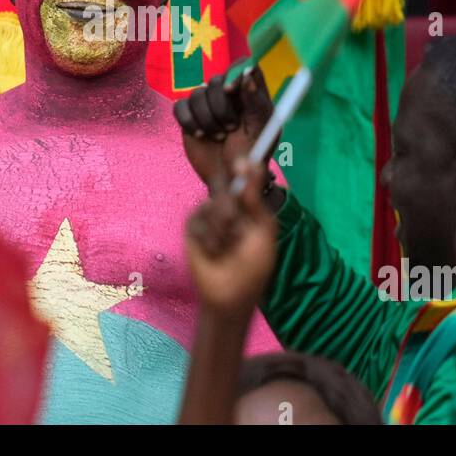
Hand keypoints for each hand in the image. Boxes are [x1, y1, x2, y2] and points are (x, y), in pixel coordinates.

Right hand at [175, 67, 273, 188]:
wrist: (232, 176)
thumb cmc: (252, 152)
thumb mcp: (261, 128)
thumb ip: (255, 101)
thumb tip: (246, 75)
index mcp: (250, 91)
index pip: (243, 65)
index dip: (234, 73)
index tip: (230, 90)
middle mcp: (227, 93)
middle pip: (216, 80)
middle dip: (221, 107)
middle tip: (231, 128)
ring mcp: (206, 103)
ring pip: (197, 94)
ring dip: (207, 119)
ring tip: (219, 136)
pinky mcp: (189, 115)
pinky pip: (180, 107)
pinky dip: (189, 121)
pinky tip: (200, 134)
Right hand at [185, 160, 276, 316]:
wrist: (231, 294)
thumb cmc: (254, 266)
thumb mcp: (263, 230)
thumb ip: (256, 200)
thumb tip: (251, 166)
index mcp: (247, 206)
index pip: (244, 179)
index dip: (244, 167)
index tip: (243, 161)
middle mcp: (227, 207)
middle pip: (224, 185)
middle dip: (231, 204)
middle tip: (236, 226)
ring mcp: (208, 216)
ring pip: (212, 203)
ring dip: (223, 228)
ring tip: (228, 247)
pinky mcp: (192, 228)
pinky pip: (198, 219)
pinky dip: (209, 237)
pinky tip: (213, 251)